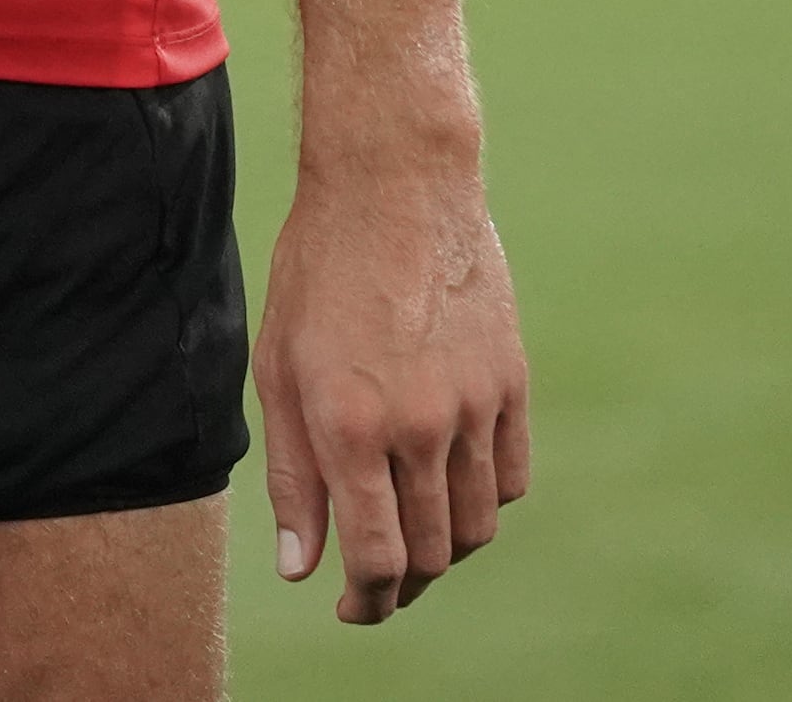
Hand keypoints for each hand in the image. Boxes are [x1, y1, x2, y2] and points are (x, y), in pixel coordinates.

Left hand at [256, 148, 531, 624]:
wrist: (396, 183)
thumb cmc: (320, 270)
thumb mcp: (279, 368)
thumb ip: (293, 476)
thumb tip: (301, 567)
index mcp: (350, 424)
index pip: (375, 558)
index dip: (365, 601)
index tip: (351, 608)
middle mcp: (419, 424)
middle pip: (429, 554)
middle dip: (400, 585)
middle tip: (377, 583)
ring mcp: (474, 404)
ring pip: (474, 526)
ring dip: (442, 551)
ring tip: (410, 540)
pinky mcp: (512, 382)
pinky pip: (510, 478)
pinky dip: (483, 502)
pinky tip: (449, 489)